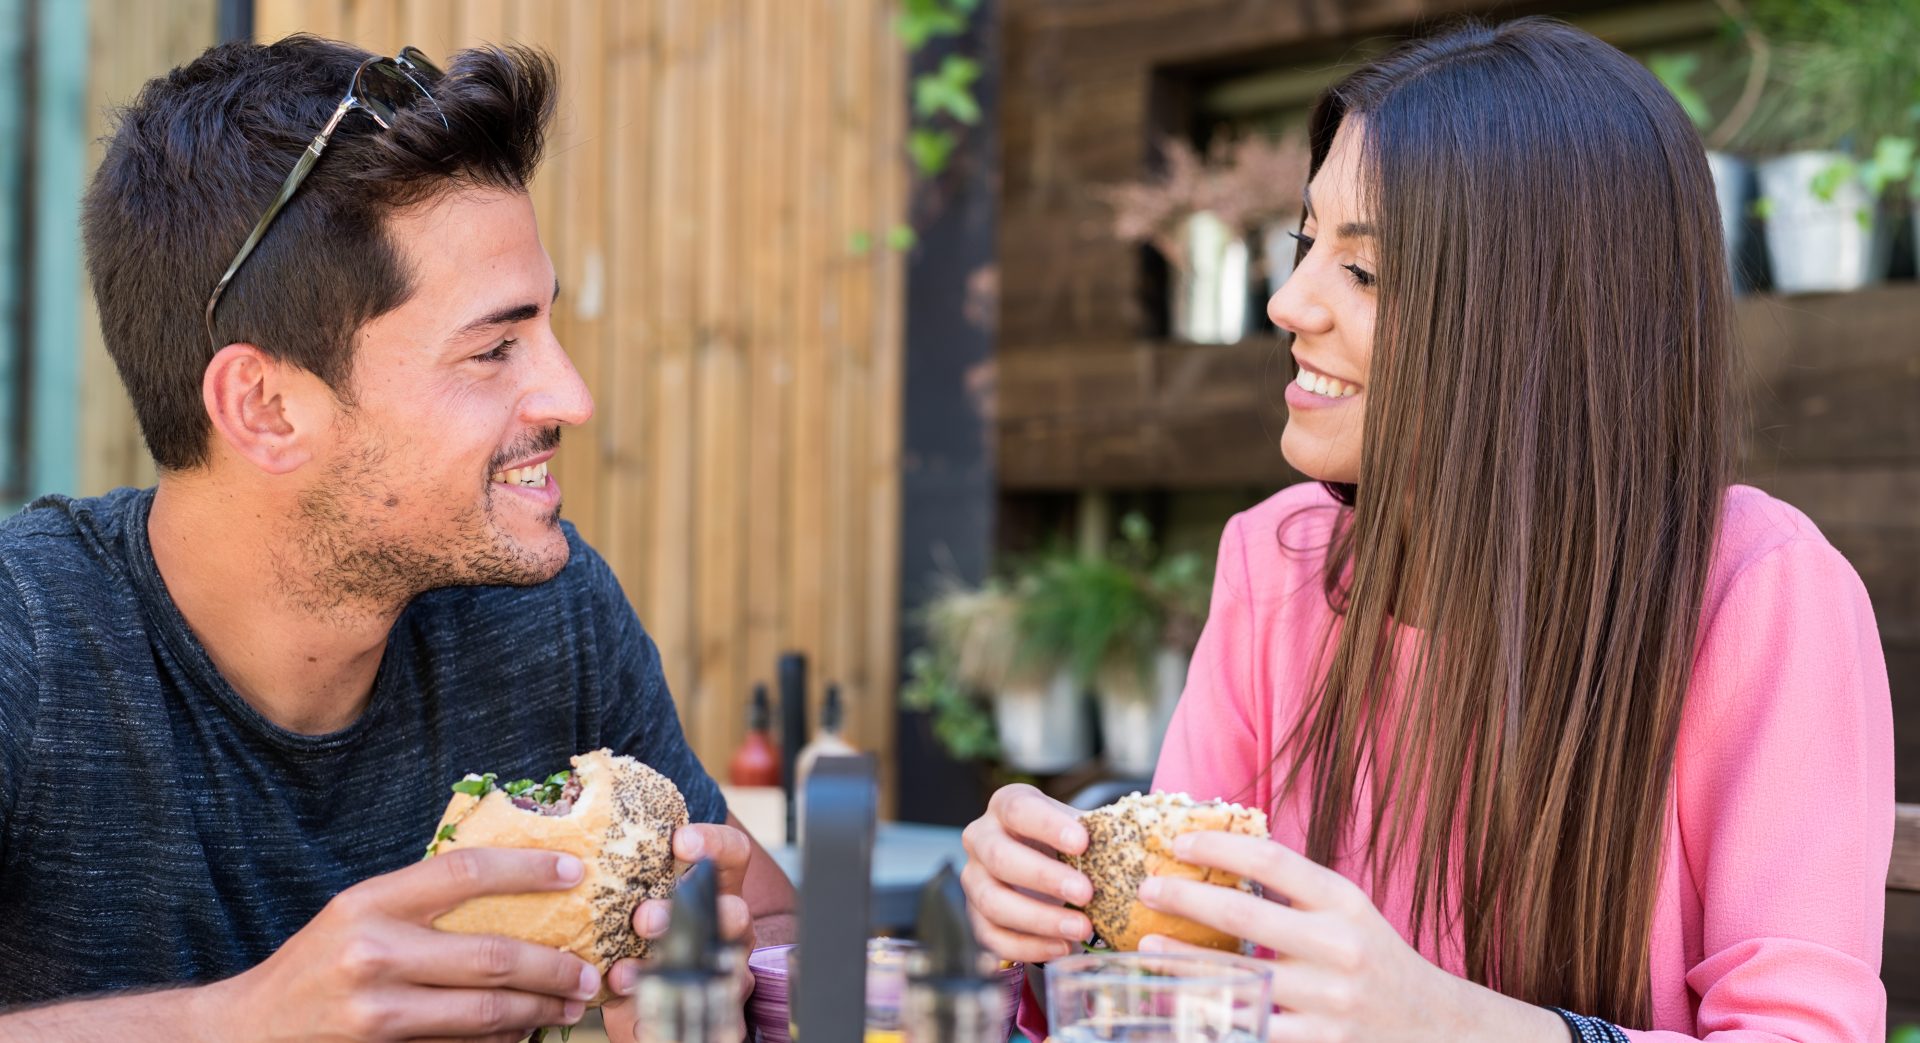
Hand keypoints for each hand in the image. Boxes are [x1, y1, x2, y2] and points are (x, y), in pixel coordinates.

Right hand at [212, 847, 601, 1042]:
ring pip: (484, 1014)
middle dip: (553, 966)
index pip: (465, 872)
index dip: (528, 869)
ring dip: (539, 1011)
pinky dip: (500, 1040)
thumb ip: (420, 899)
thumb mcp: (356, 913)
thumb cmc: (314, 964)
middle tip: (590, 970)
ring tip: (570, 1004)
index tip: (574, 873)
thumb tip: (512, 880)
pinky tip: (523, 1031)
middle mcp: (373, 954)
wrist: (248, 1033)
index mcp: (369, 904)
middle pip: (492, 957)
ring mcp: (377, 1013)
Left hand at [601, 823, 757, 1040]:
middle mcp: (727, 930)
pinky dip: (659, 1018)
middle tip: (643, 918)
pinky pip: (700, 1020)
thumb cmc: (637, 939)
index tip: (679, 841)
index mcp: (714, 892)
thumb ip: (615, 876)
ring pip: (725, 969)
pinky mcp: (711, 1014)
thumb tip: (563, 824)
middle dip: (687, 914)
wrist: (659, 1008)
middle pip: (735, 912)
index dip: (713, 844)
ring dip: (670, 969)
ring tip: (624, 975)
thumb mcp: (632, 903)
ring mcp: (725, 973)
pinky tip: (630, 1015)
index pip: (731, 856)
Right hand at [959, 784, 1094, 963]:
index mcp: (1007, 806)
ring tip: (1082, 930)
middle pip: (999, 857)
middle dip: (1044, 877)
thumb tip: (1147, 844)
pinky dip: (1028, 947)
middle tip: (1086, 893)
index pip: (1019, 809)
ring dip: (1039, 919)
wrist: (1040, 866)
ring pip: (992, 901)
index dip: (1048, 826)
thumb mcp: (1078, 828)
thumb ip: (1102, 831)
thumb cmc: (1064, 844)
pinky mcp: (975, 916)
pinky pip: (992, 937)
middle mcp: (981, 838)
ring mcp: (973, 879)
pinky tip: (1062, 947)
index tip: (1082, 843)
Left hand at [1136, 832, 1560, 1042]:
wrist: (1435, 1028)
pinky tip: (1181, 1007)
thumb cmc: (1374, 960)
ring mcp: (1330, 1000)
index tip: (1177, 840)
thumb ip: (1295, 891)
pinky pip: (1255, 1029)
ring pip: (1242, 978)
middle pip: (1248, 916)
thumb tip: (1219, 854)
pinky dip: (1215, 1017)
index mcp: (1345, 902)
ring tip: (1149, 949)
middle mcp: (1340, 947)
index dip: (1221, 845)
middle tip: (1147, 889)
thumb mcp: (1348, 912)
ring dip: (1188, 963)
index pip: (1274, 861)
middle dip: (1189, 898)